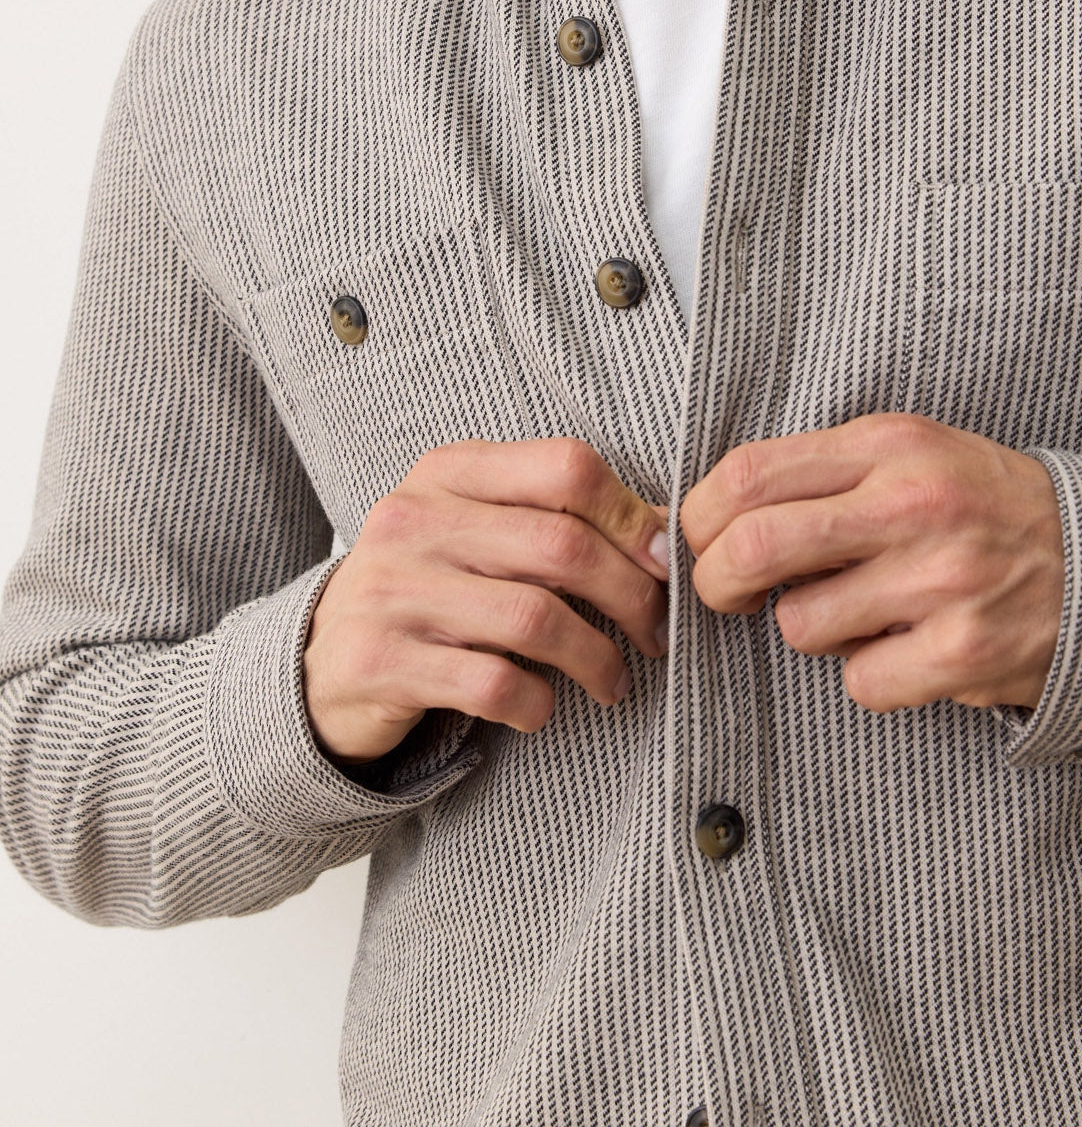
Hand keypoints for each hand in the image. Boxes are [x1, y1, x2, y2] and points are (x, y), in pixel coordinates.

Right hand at [303, 438, 669, 763]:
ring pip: (535, 619)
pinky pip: (491, 685)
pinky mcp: (382, 662)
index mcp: (448, 472)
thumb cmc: (430, 589)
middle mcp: (415, 520)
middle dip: (631, 597)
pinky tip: (540, 707)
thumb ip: (560, 520)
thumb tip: (669, 534)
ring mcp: (393, 591)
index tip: (664, 565)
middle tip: (655, 634)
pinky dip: (536, 703)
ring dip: (596, 658)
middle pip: (563, 546)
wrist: (318, 662)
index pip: (566, 468)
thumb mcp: (480, 533)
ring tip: (612, 680)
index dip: (633, 516)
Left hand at [678, 413, 1064, 713]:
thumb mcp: (907, 454)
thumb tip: (708, 520)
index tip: (700, 540)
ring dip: (810, 630)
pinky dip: (868, 675)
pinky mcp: (963, 652)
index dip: (699, 515)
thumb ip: (817, 473)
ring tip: (861, 612)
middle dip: (716, 582)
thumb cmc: (978, 506)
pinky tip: (906, 647)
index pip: (747, 473)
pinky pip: (858, 682)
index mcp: (887, 445)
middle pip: (755, 547)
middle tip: (727, 595)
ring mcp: (940, 581)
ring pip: (800, 625)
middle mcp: (912, 506)